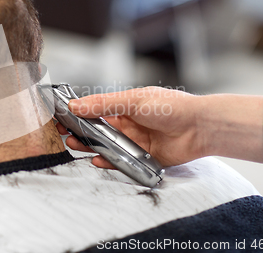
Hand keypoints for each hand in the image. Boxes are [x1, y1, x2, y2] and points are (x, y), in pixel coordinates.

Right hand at [57, 87, 204, 167]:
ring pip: (106, 147)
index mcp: (124, 107)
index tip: (61, 117)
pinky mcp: (143, 158)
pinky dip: (108, 162)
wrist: (200, 126)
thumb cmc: (172, 107)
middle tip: (64, 134)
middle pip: (97, 131)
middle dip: (80, 132)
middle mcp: (128, 125)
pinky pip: (121, 162)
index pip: (95, 111)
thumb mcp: (133, 100)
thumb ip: (103, 104)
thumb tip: (76, 104)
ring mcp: (135, 142)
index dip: (78, 114)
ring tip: (75, 145)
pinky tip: (97, 160)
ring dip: (90, 147)